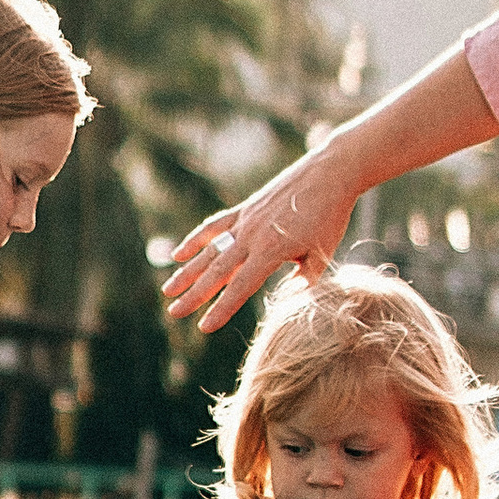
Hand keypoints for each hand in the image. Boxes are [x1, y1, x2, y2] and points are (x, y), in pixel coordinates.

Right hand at [162, 139, 358, 332]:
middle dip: (194, 295)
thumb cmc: (331, 215)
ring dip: (187, 271)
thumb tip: (288, 298)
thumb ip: (305, 279)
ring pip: (209, 250)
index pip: (240, 287)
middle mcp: (251, 236)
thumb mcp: (323, 252)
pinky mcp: (245, 208)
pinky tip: (178, 254)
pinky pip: (214, 226)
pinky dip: (195, 240)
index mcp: (271, 251)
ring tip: (168, 290)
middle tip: (173, 312)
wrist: (330, 172)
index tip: (203, 327)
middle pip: (216, 272)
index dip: (221, 309)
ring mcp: (245, 221)